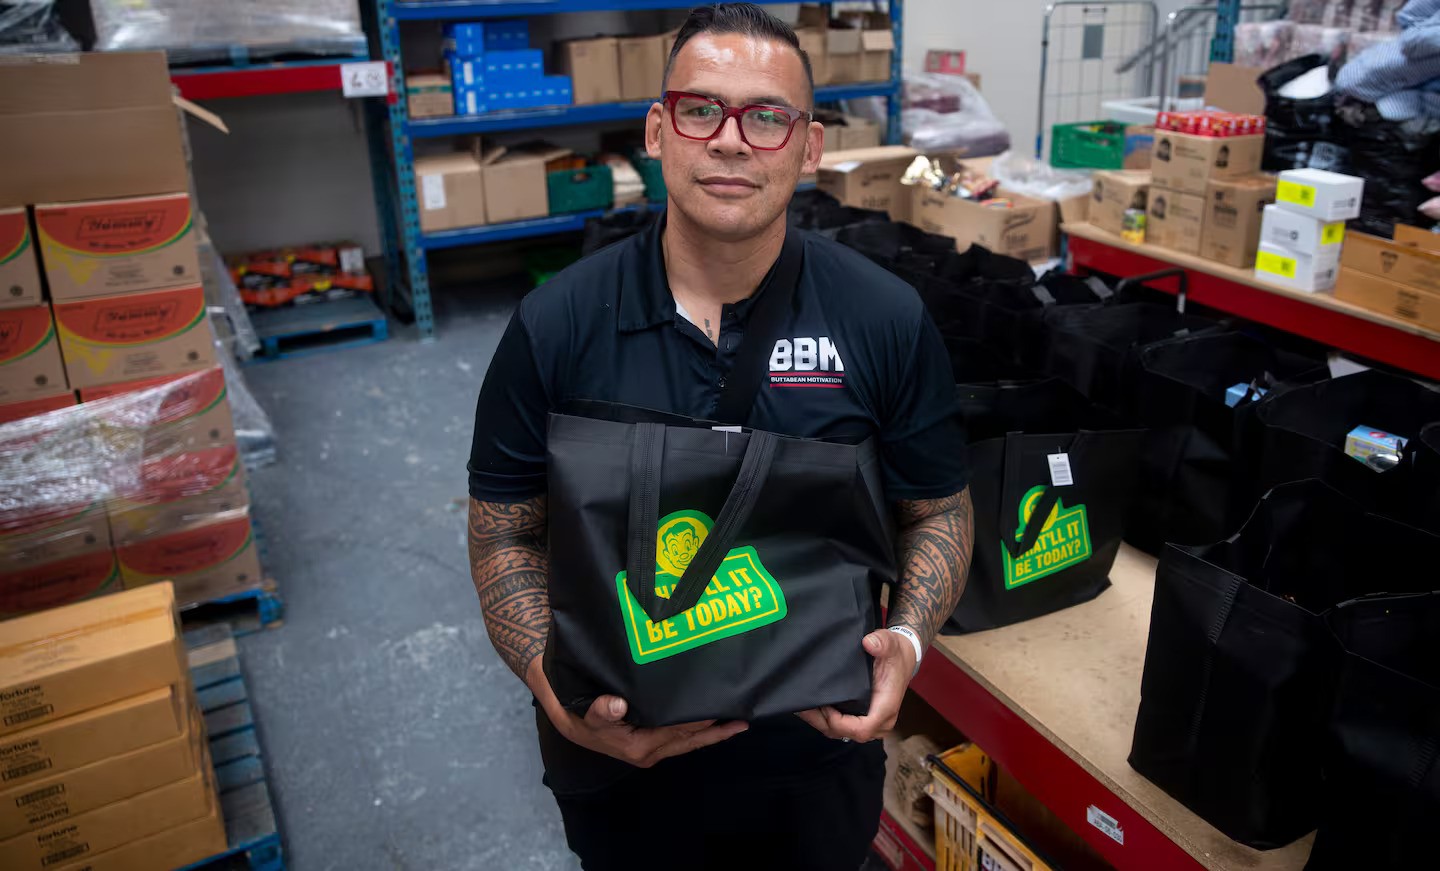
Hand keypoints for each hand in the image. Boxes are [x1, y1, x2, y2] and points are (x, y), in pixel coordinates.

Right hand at [527, 658, 747, 767]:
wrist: (569, 720)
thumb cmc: (581, 714)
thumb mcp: (587, 712)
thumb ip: (602, 710)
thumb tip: (618, 704)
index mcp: (640, 746)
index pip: (678, 732)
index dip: (700, 723)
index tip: (721, 711)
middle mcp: (650, 752)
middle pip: (690, 741)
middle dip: (716, 732)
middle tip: (743, 721)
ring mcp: (652, 749)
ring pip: (688, 741)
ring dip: (711, 733)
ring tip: (736, 721)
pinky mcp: (651, 742)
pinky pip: (680, 738)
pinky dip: (697, 731)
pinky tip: (710, 721)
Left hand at [797, 628, 916, 742]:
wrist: (902, 658)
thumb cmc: (895, 654)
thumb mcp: (890, 643)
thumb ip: (881, 642)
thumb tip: (868, 643)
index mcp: (886, 708)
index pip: (861, 729)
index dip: (840, 723)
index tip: (824, 706)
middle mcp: (881, 722)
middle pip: (847, 734)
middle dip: (822, 722)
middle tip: (802, 706)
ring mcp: (872, 723)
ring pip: (843, 733)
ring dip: (821, 722)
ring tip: (802, 707)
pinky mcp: (865, 719)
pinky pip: (844, 727)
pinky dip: (827, 720)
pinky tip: (813, 708)